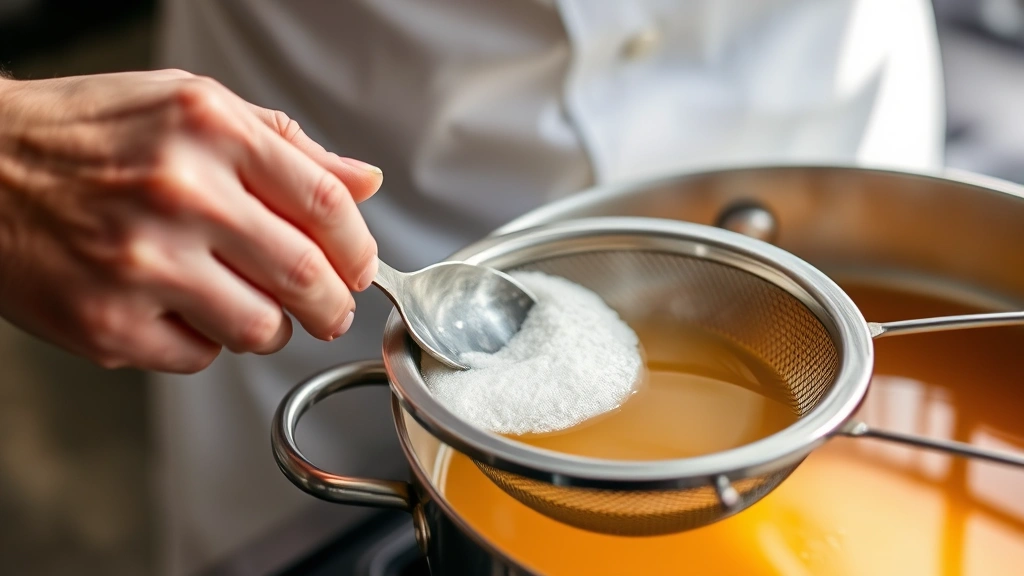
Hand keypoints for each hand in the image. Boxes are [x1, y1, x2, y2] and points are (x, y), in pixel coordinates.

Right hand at [0, 70, 381, 372]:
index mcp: (209, 130)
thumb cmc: (88, 134)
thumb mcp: (191, 107)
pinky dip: (205, 341)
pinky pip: (199, 356)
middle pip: (306, 276)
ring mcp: (141, 264)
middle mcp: (178, 194)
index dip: (359, 248)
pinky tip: (180, 308)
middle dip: (334, 306)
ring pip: (260, 330)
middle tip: (331, 310)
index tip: (360, 268)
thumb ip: (287, 145)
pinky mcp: (108, 323)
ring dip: (271, 328)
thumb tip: (364, 181)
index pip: (326, 203)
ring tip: (247, 304)